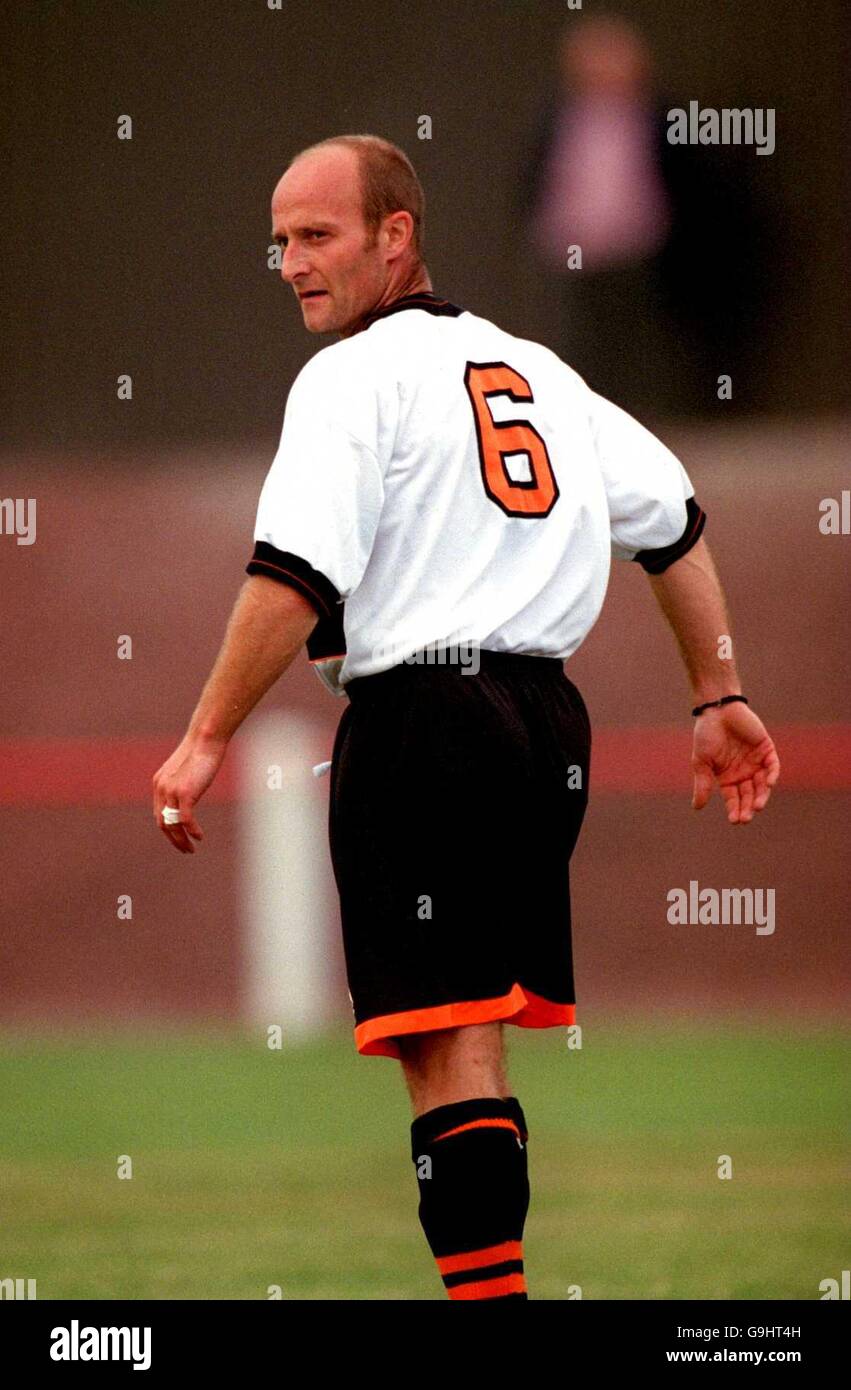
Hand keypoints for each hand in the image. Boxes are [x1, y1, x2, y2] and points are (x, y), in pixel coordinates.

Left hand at [152, 732, 227, 852]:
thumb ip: (182, 784)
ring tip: (191, 849)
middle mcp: (161, 789)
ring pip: (173, 825)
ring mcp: (171, 791)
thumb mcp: (186, 770)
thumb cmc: (200, 752)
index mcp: (159, 784)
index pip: (159, 814)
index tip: (179, 838)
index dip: (168, 830)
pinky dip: (193, 831)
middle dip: (174, 840)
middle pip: (163, 823)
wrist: (205, 740)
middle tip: (185, 849)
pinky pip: (186, 820)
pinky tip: (200, 837)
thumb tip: (189, 794)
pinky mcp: (184, 793)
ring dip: (181, 840)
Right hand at [691, 702, 779, 823]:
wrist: (717, 709)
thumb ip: (703, 784)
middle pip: (749, 794)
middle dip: (749, 807)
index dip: (735, 810)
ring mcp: (755, 761)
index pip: (733, 799)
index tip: (735, 820)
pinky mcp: (766, 748)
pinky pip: (772, 765)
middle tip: (747, 817)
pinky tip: (768, 783)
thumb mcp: (701, 762)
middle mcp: (743, 772)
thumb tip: (697, 808)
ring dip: (762, 795)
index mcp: (727, 777)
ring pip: (762, 784)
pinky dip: (772, 774)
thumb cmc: (706, 735)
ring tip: (758, 806)